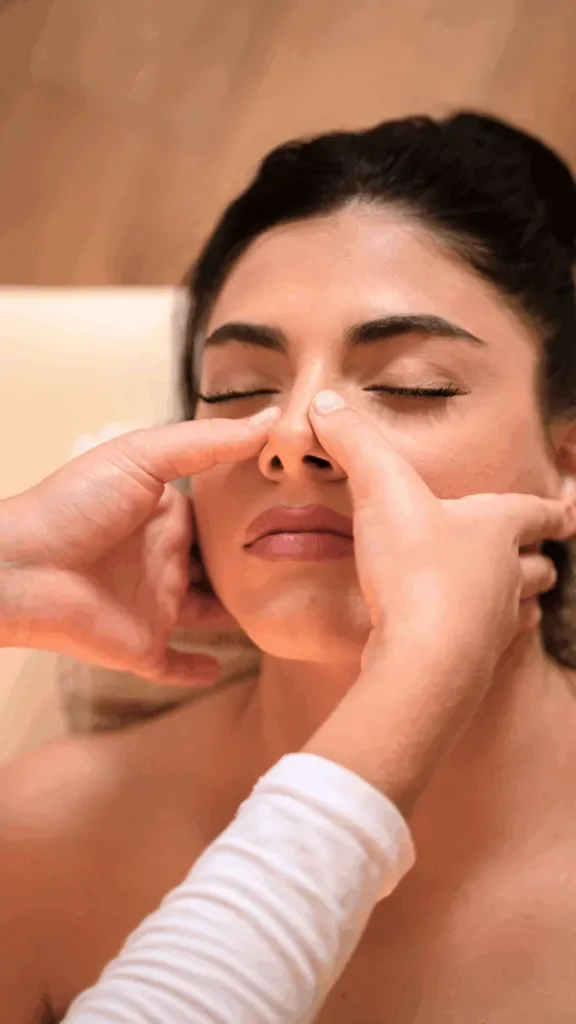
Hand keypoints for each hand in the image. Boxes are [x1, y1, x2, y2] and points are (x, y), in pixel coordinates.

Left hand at [0, 410, 278, 685]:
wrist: (21, 567)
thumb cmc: (75, 504)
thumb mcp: (141, 456)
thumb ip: (205, 443)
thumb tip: (270, 419)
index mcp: (166, 516)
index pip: (219, 514)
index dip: (255, 512)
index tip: (302, 507)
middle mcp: (165, 560)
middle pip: (220, 566)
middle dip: (256, 566)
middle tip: (313, 564)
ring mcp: (154, 606)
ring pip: (209, 614)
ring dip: (239, 614)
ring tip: (286, 610)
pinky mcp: (142, 647)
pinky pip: (174, 664)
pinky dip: (196, 670)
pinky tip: (221, 670)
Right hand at [305, 391, 575, 807]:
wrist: (423, 659)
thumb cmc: (416, 569)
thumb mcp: (382, 491)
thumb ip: (355, 444)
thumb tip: (326, 402)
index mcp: (498, 528)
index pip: (538, 512)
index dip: (553, 509)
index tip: (569, 509)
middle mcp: (507, 576)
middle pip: (537, 567)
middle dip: (538, 561)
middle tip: (543, 558)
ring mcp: (494, 625)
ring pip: (519, 610)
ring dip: (514, 602)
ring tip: (504, 602)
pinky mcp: (471, 666)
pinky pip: (484, 648)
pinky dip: (477, 640)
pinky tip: (455, 641)